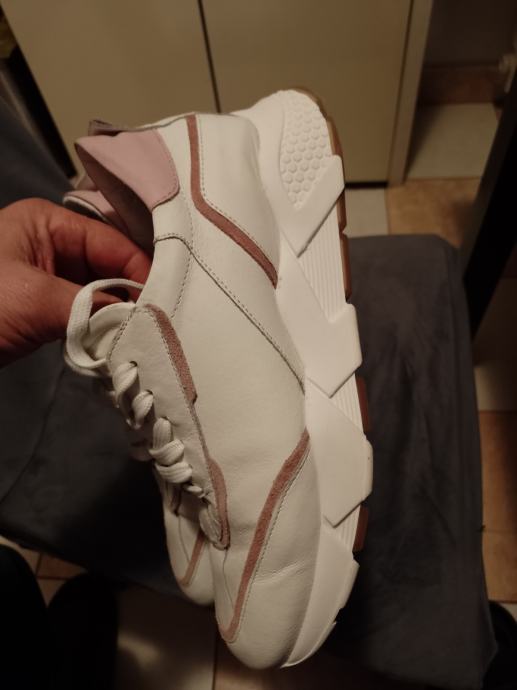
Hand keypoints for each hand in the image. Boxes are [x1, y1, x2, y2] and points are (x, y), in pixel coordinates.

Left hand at [0, 198, 150, 365]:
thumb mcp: (32, 299)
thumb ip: (92, 306)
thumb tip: (142, 320)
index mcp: (47, 223)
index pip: (112, 242)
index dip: (143, 271)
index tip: (169, 303)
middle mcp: (53, 244)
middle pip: (111, 265)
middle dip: (135, 294)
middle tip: (164, 322)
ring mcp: (49, 278)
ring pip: (101, 291)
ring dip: (120, 314)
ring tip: (148, 335)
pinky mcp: (45, 308)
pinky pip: (86, 313)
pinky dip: (102, 327)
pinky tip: (121, 341)